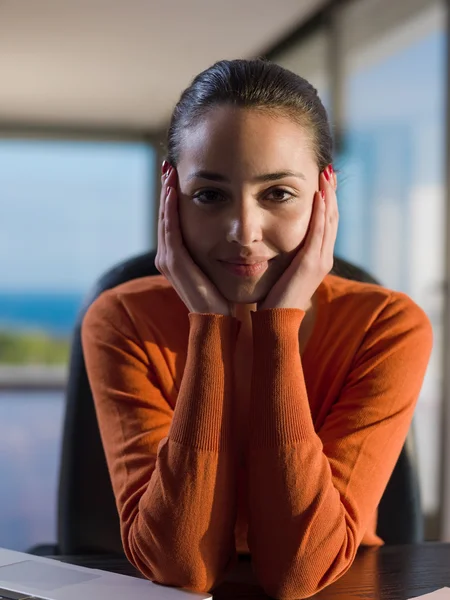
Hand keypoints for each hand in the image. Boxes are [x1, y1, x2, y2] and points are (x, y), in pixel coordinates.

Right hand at [155, 163, 231, 315]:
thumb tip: (232, 232)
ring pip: (165, 219)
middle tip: (169, 164)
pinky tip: (175, 191)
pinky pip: (170, 231)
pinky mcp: (173, 264)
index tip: (179, 173)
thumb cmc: (224, 296)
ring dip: (166, 194)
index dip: (173, 197)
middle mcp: (168, 257)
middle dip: (167, 190)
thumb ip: (218, 249)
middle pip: (165, 215)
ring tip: (170, 171)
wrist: (221, 323)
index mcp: (178, 257)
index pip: (172, 219)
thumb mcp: (219, 266)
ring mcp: (168, 261)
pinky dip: (170, 210)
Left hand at [258, 165, 337, 311]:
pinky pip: (319, 232)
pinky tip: (318, 195)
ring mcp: (320, 261)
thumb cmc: (273, 298)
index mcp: (317, 258)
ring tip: (326, 174)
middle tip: (328, 169)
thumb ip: (283, 254)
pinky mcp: (311, 264)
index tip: (322, 179)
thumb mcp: (281, 270)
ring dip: (328, 196)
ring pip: (329, 221)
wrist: (275, 322)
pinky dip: (320, 213)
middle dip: (331, 192)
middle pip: (332, 217)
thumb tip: (271, 240)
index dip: (326, 200)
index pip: (326, 222)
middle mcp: (323, 257)